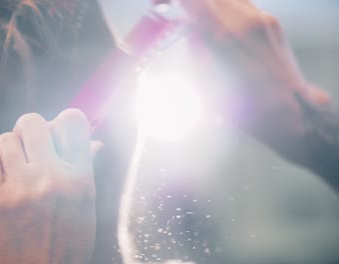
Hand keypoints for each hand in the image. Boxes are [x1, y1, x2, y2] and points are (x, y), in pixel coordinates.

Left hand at [0, 109, 100, 263]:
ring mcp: (19, 189)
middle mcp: (51, 179)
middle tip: (28, 148)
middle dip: (28, 131)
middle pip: (32, 122)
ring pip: (4, 139)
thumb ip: (86, 171)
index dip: (61, 121)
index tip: (54, 133)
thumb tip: (94, 142)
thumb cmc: (63, 248)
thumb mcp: (85, 210)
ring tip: (12, 171)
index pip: (72, 121)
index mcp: (80, 180)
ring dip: (7, 151)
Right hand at [181, 0, 330, 162]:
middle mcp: (247, 20)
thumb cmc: (247, 109)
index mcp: (227, 35)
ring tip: (192, 17)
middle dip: (188, 1)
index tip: (158, 3)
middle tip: (170, 8)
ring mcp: (263, 18)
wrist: (290, 113)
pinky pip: (240, 4)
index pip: (194, 0)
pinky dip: (222, 8)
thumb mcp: (207, 85)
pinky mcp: (271, 22)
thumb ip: (196, 49)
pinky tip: (215, 23)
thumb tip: (188, 29)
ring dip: (206, 4)